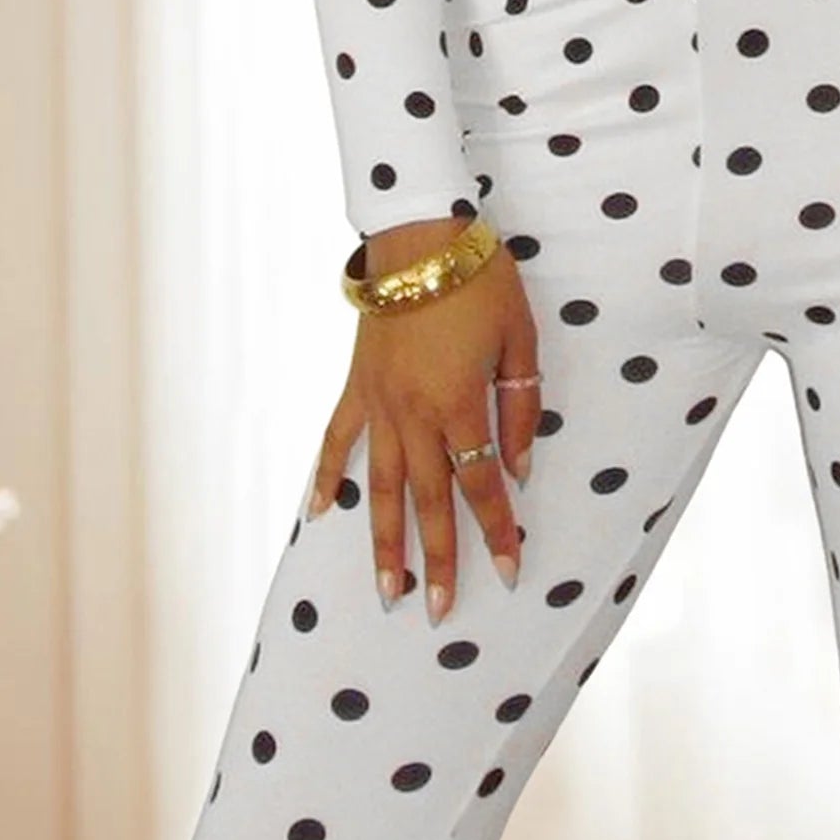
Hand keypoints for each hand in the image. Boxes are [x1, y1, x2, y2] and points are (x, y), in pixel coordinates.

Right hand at [307, 216, 540, 621]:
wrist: (419, 230)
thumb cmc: (481, 279)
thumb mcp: (520, 338)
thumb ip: (519, 406)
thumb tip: (518, 466)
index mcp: (458, 402)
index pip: (482, 482)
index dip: (498, 529)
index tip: (511, 569)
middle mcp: (412, 412)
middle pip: (429, 500)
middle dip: (438, 558)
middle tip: (437, 610)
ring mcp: (377, 402)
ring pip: (381, 485)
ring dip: (383, 540)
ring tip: (384, 589)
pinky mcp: (356, 385)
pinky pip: (336, 441)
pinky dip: (327, 479)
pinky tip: (318, 515)